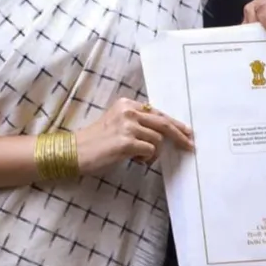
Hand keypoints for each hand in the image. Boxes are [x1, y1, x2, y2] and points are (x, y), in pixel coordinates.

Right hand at [74, 98, 193, 175]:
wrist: (75, 152)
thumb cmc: (97, 142)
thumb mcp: (118, 124)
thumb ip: (138, 124)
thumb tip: (164, 133)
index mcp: (127, 104)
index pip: (158, 113)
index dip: (174, 123)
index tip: (186, 132)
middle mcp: (129, 111)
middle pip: (163, 123)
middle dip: (180, 135)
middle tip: (190, 145)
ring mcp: (128, 126)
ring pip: (158, 140)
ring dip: (153, 153)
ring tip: (139, 158)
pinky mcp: (126, 142)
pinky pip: (150, 151)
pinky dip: (147, 159)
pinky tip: (134, 161)